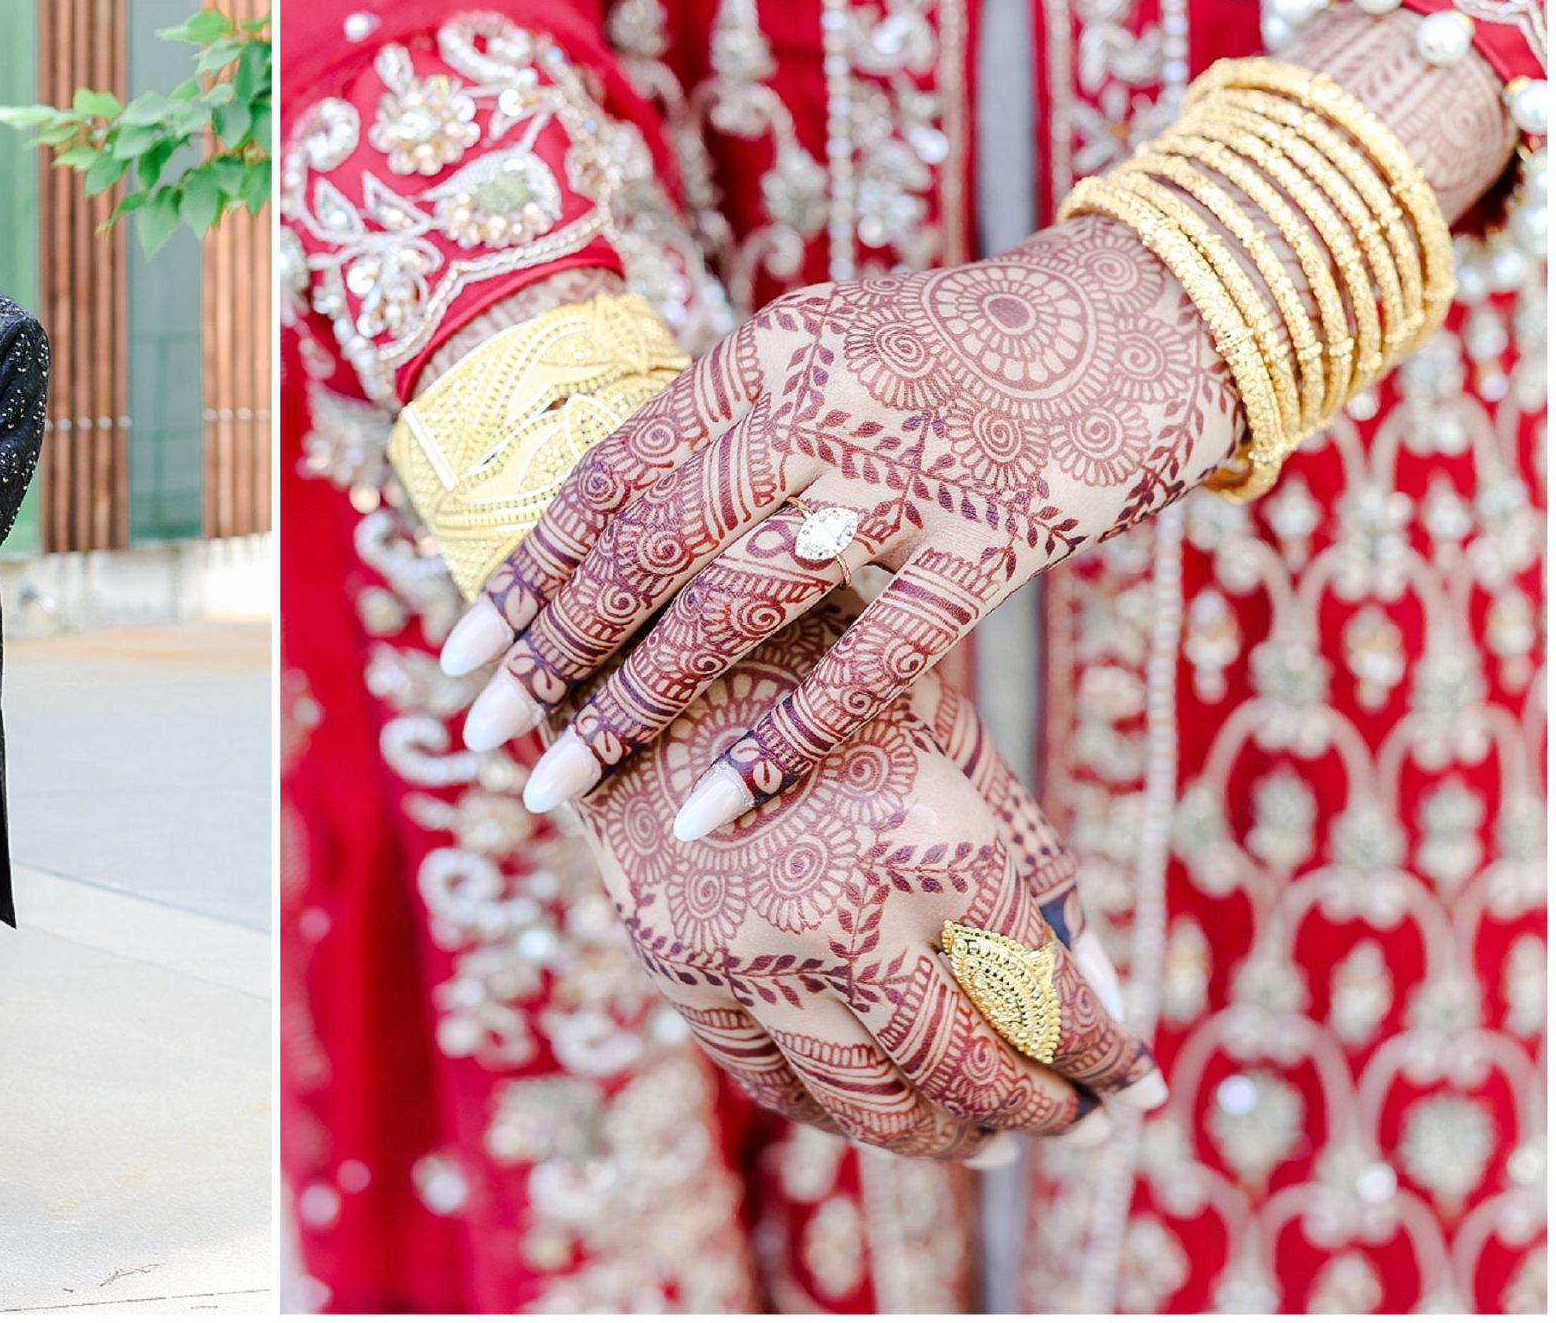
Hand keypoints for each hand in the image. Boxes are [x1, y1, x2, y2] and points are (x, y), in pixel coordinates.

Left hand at [446, 218, 1237, 833]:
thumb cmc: (968, 351)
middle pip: (651, 543)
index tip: (463, 654)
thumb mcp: (832, 347)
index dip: (531, 570)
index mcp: (766, 352)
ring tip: (563, 785)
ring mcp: (908, 470)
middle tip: (485, 738)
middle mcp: (817, 402)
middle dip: (554, 651)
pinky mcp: (999, 535)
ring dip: (639, 703)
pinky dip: (786, 736)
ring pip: (737, 603)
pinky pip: (874, 655)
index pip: (615, 474)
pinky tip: (716, 805)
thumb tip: (622, 519)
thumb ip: (737, 421)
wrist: (1154, 313)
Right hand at [572, 596, 1164, 1157]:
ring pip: (865, 1102)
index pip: (1043, 998)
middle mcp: (838, 913)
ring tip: (987, 1136)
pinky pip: (768, 1078)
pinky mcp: (676, 963)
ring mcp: (746, 949)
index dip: (1101, 1054)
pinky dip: (834, 1110)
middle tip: (1073, 1122)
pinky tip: (881, 1104)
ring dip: (941, 1135)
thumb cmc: (826, 672)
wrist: (644, 636)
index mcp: (928, 842)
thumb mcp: (952, 745)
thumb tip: (1109, 994)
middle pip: (962, 1069)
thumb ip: (1031, 868)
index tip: (1129, 1080)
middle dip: (1038, 1109)